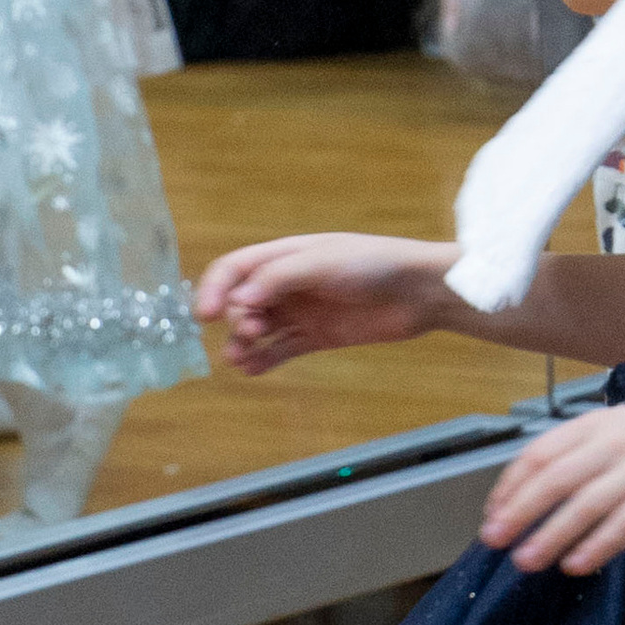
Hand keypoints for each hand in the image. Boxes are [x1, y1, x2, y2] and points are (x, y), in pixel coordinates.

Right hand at [195, 232, 448, 371]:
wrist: (418, 292)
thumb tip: (237, 301)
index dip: (215, 288)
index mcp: (284, 255)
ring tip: (240, 359)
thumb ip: (278, 279)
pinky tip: (252, 370)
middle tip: (248, 330)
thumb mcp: (321, 262)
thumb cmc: (371, 265)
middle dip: (235, 318)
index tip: (205, 314)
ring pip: (258, 329)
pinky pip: (281, 350)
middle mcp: (287, 284)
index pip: (234, 269)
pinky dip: (264, 360)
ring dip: (243, 343)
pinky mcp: (317, 337)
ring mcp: (301, 312)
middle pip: (241, 302)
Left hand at [480, 395, 624, 574]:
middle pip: (554, 479)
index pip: (539, 452)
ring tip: (526, 562)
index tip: (493, 513)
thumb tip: (540, 488)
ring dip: (551, 535)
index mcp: (599, 423)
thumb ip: (588, 451)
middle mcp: (616, 442)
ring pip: (584, 505)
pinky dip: (597, 545)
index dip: (510, 485)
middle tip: (493, 541)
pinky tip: (577, 565)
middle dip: (519, 512)